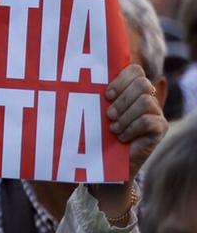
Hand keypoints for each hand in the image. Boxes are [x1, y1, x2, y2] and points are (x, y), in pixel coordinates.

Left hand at [91, 63, 166, 220]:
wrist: (106, 163)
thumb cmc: (96, 132)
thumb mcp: (93, 109)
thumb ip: (93, 91)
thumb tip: (71, 75)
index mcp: (130, 88)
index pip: (134, 69)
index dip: (120, 79)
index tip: (106, 95)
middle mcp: (147, 97)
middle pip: (142, 83)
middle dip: (122, 98)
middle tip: (109, 115)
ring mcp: (156, 112)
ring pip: (146, 100)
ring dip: (126, 115)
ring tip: (113, 128)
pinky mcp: (161, 128)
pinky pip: (150, 120)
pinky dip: (132, 128)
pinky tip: (122, 137)